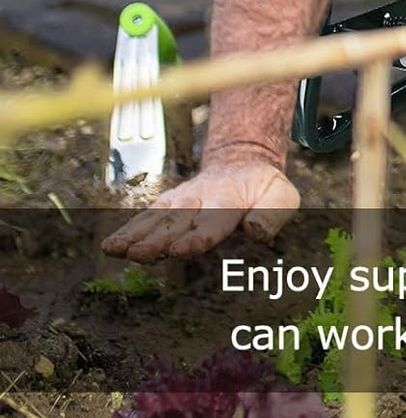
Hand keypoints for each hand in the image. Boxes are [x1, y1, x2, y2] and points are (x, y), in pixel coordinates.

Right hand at [101, 154, 298, 261]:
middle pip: (178, 221)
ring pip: (157, 218)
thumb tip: (256, 232)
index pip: (215, 218)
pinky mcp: (167, 204)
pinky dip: (128, 230)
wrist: (242, 163)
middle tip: (141, 254)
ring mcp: (181, 199)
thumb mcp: (283, 196)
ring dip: (137, 235)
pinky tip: (110, 247)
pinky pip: (146, 216)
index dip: (199, 235)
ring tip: (117, 251)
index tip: (182, 249)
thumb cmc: (263, 189)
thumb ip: (272, 214)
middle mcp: (201, 197)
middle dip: (159, 238)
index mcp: (232, 197)